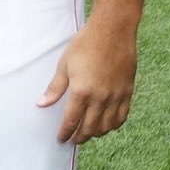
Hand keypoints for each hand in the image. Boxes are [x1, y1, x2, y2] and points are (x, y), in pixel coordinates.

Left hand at [37, 18, 136, 144]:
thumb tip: (41, 104)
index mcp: (81, 91)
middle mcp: (100, 98)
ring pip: (107, 126)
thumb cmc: (86, 43)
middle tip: (73, 140)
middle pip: (89, 128)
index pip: (71, 121)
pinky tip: (107, 124)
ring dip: (96, 133)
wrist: (112, 29)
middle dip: (79, 137)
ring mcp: (116, 96)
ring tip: (88, 133)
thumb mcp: (65, 64)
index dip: (65, 133)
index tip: (61, 139)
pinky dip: (113, 125)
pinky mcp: (127, 91)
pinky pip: (122, 116)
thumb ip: (55, 88)